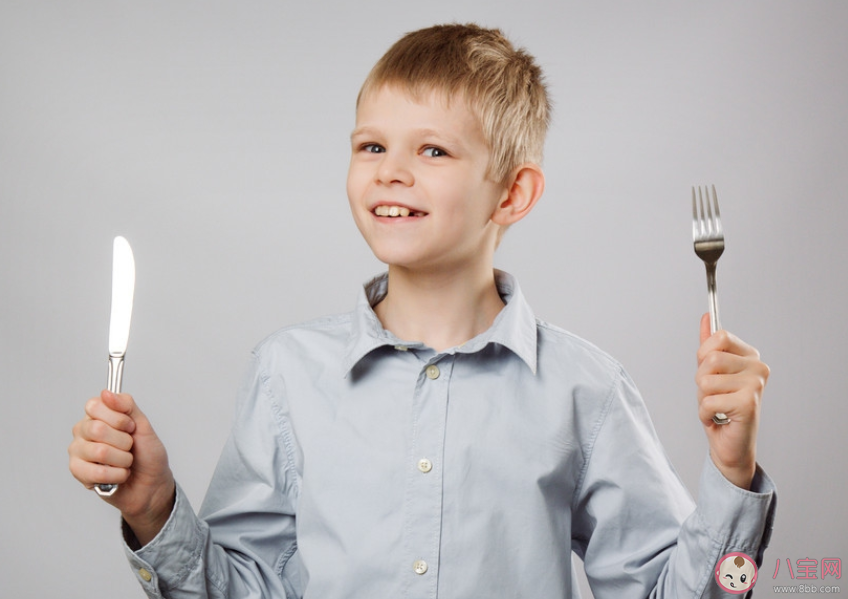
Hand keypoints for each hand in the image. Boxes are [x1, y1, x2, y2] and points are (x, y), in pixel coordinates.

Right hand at [69, 390, 174, 544]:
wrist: (152, 485)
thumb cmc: (148, 455)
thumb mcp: (143, 425)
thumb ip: (127, 406)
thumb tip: (107, 392)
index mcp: (98, 416)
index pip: (94, 405)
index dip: (118, 418)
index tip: (130, 426)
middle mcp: (83, 432)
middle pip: (97, 428)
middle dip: (124, 441)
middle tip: (129, 447)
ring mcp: (78, 452)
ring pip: (99, 451)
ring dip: (122, 460)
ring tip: (125, 462)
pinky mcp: (78, 473)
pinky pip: (96, 472)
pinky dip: (117, 475)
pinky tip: (119, 475)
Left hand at [696, 314, 769, 488]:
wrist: (730, 444)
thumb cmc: (721, 407)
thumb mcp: (711, 372)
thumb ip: (708, 345)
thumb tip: (706, 317)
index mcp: (750, 356)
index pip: (719, 337)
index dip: (704, 355)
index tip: (710, 371)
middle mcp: (758, 367)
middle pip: (709, 359)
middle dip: (701, 380)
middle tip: (713, 394)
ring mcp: (755, 385)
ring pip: (706, 380)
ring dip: (703, 398)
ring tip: (717, 406)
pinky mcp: (748, 403)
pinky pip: (708, 400)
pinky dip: (705, 413)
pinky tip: (719, 418)